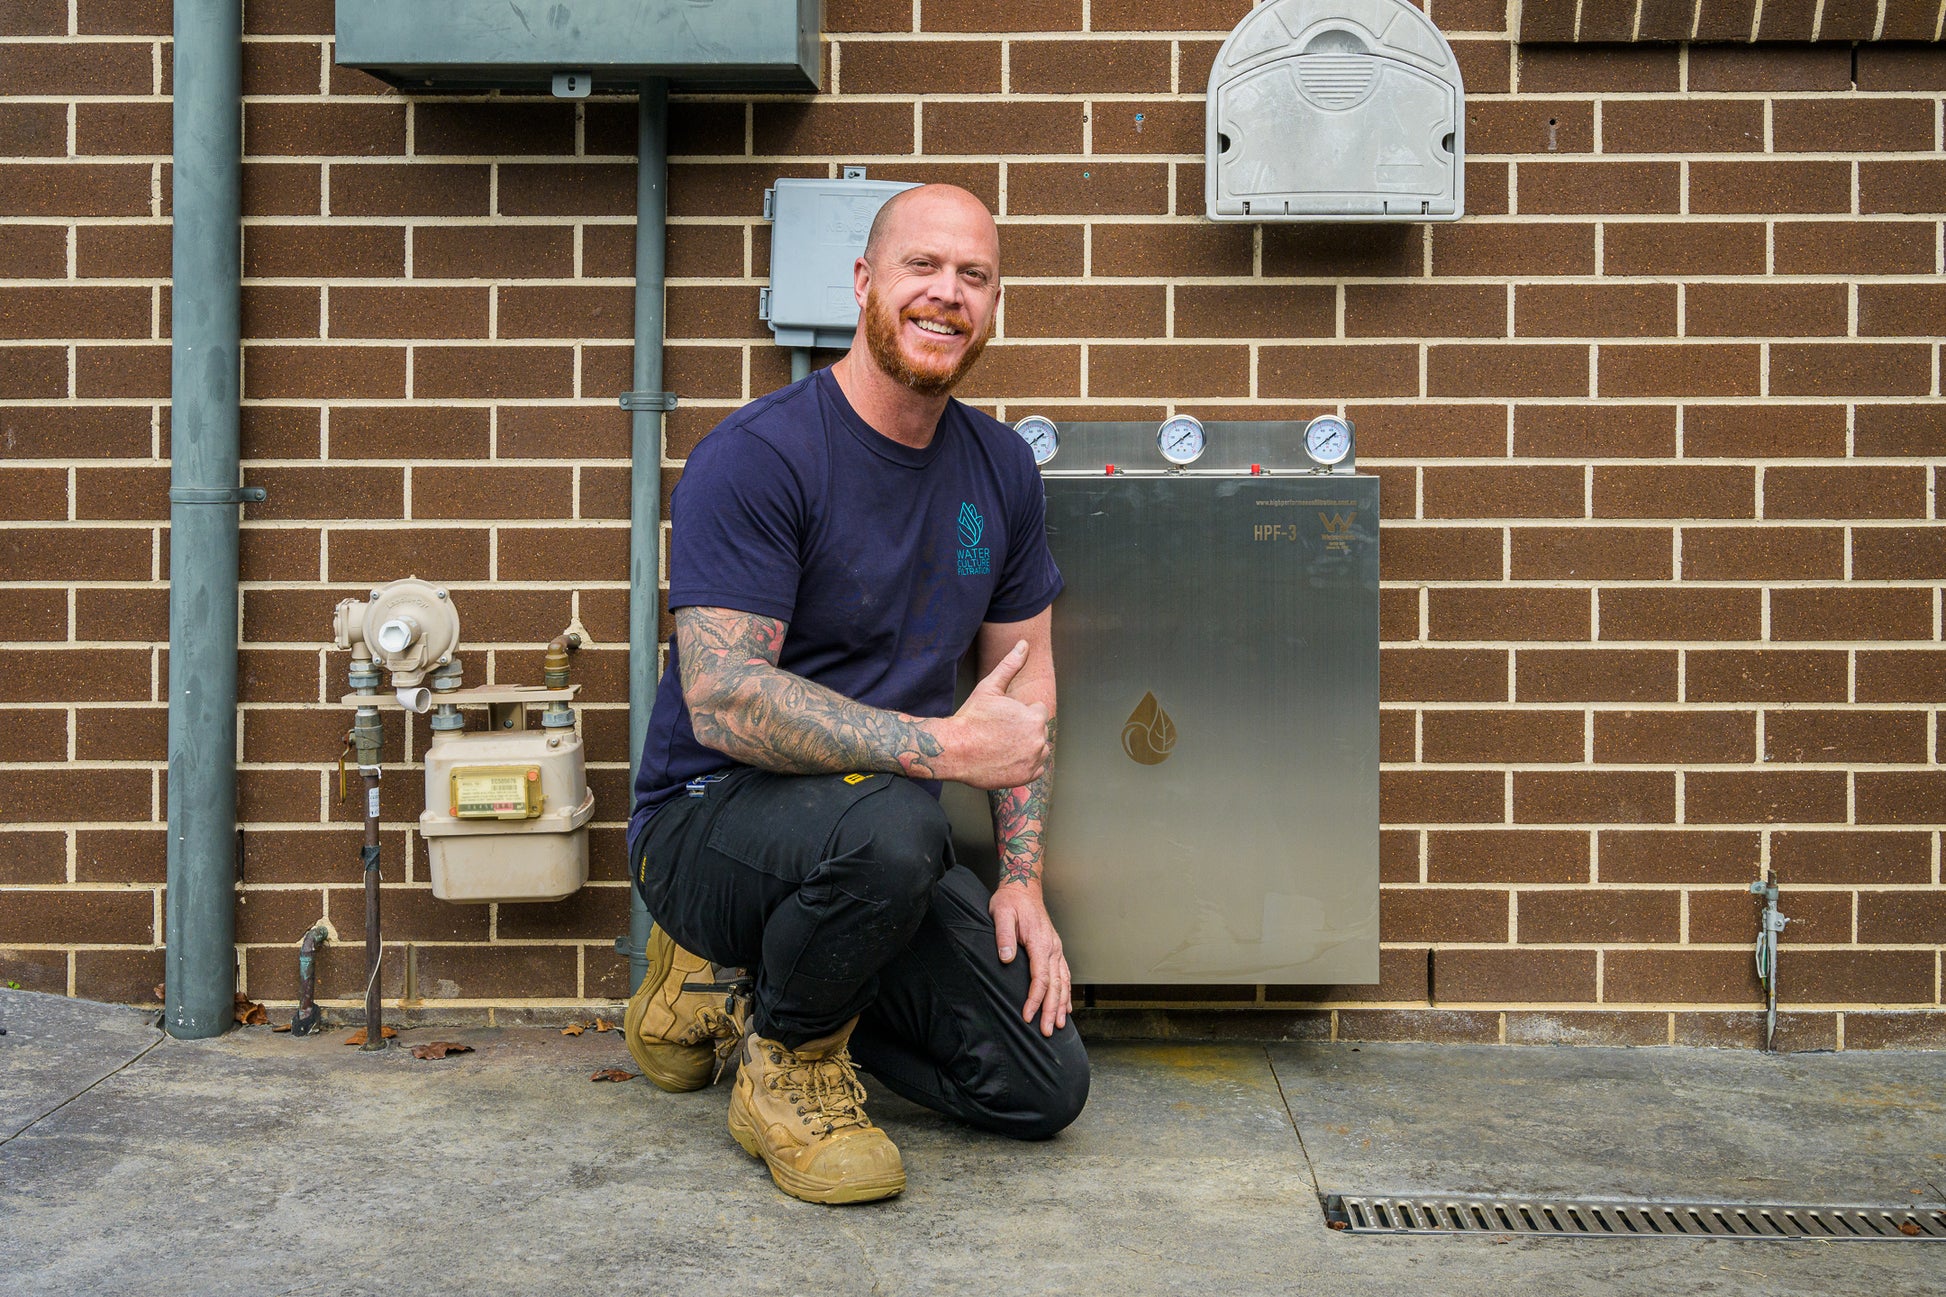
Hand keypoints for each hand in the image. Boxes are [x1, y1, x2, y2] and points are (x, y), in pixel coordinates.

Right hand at [943, 640, 1049, 789]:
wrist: (954, 750)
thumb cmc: (971, 718)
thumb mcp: (990, 688)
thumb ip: (1011, 665)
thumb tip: (1024, 643)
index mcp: (1034, 717)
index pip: (1038, 712)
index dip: (1020, 712)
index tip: (1003, 718)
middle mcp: (1038, 740)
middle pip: (1038, 731)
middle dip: (1023, 729)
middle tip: (999, 732)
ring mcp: (1032, 761)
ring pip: (1039, 749)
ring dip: (1027, 747)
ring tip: (1003, 744)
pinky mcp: (1025, 777)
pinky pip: (1036, 768)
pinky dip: (1025, 764)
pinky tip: (1006, 758)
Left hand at [991, 885, 1070, 1036]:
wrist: (1023, 888)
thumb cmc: (1010, 902)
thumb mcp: (1001, 914)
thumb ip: (1004, 936)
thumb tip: (1006, 959)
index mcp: (1041, 943)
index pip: (1040, 978)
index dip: (1035, 1000)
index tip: (1027, 1016)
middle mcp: (1053, 948)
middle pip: (1055, 985)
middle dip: (1051, 1010)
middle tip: (1046, 1032)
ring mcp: (1056, 949)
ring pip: (1063, 982)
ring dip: (1061, 1005)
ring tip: (1058, 1025)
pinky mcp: (1054, 950)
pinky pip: (1064, 975)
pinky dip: (1066, 993)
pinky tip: (1066, 1006)